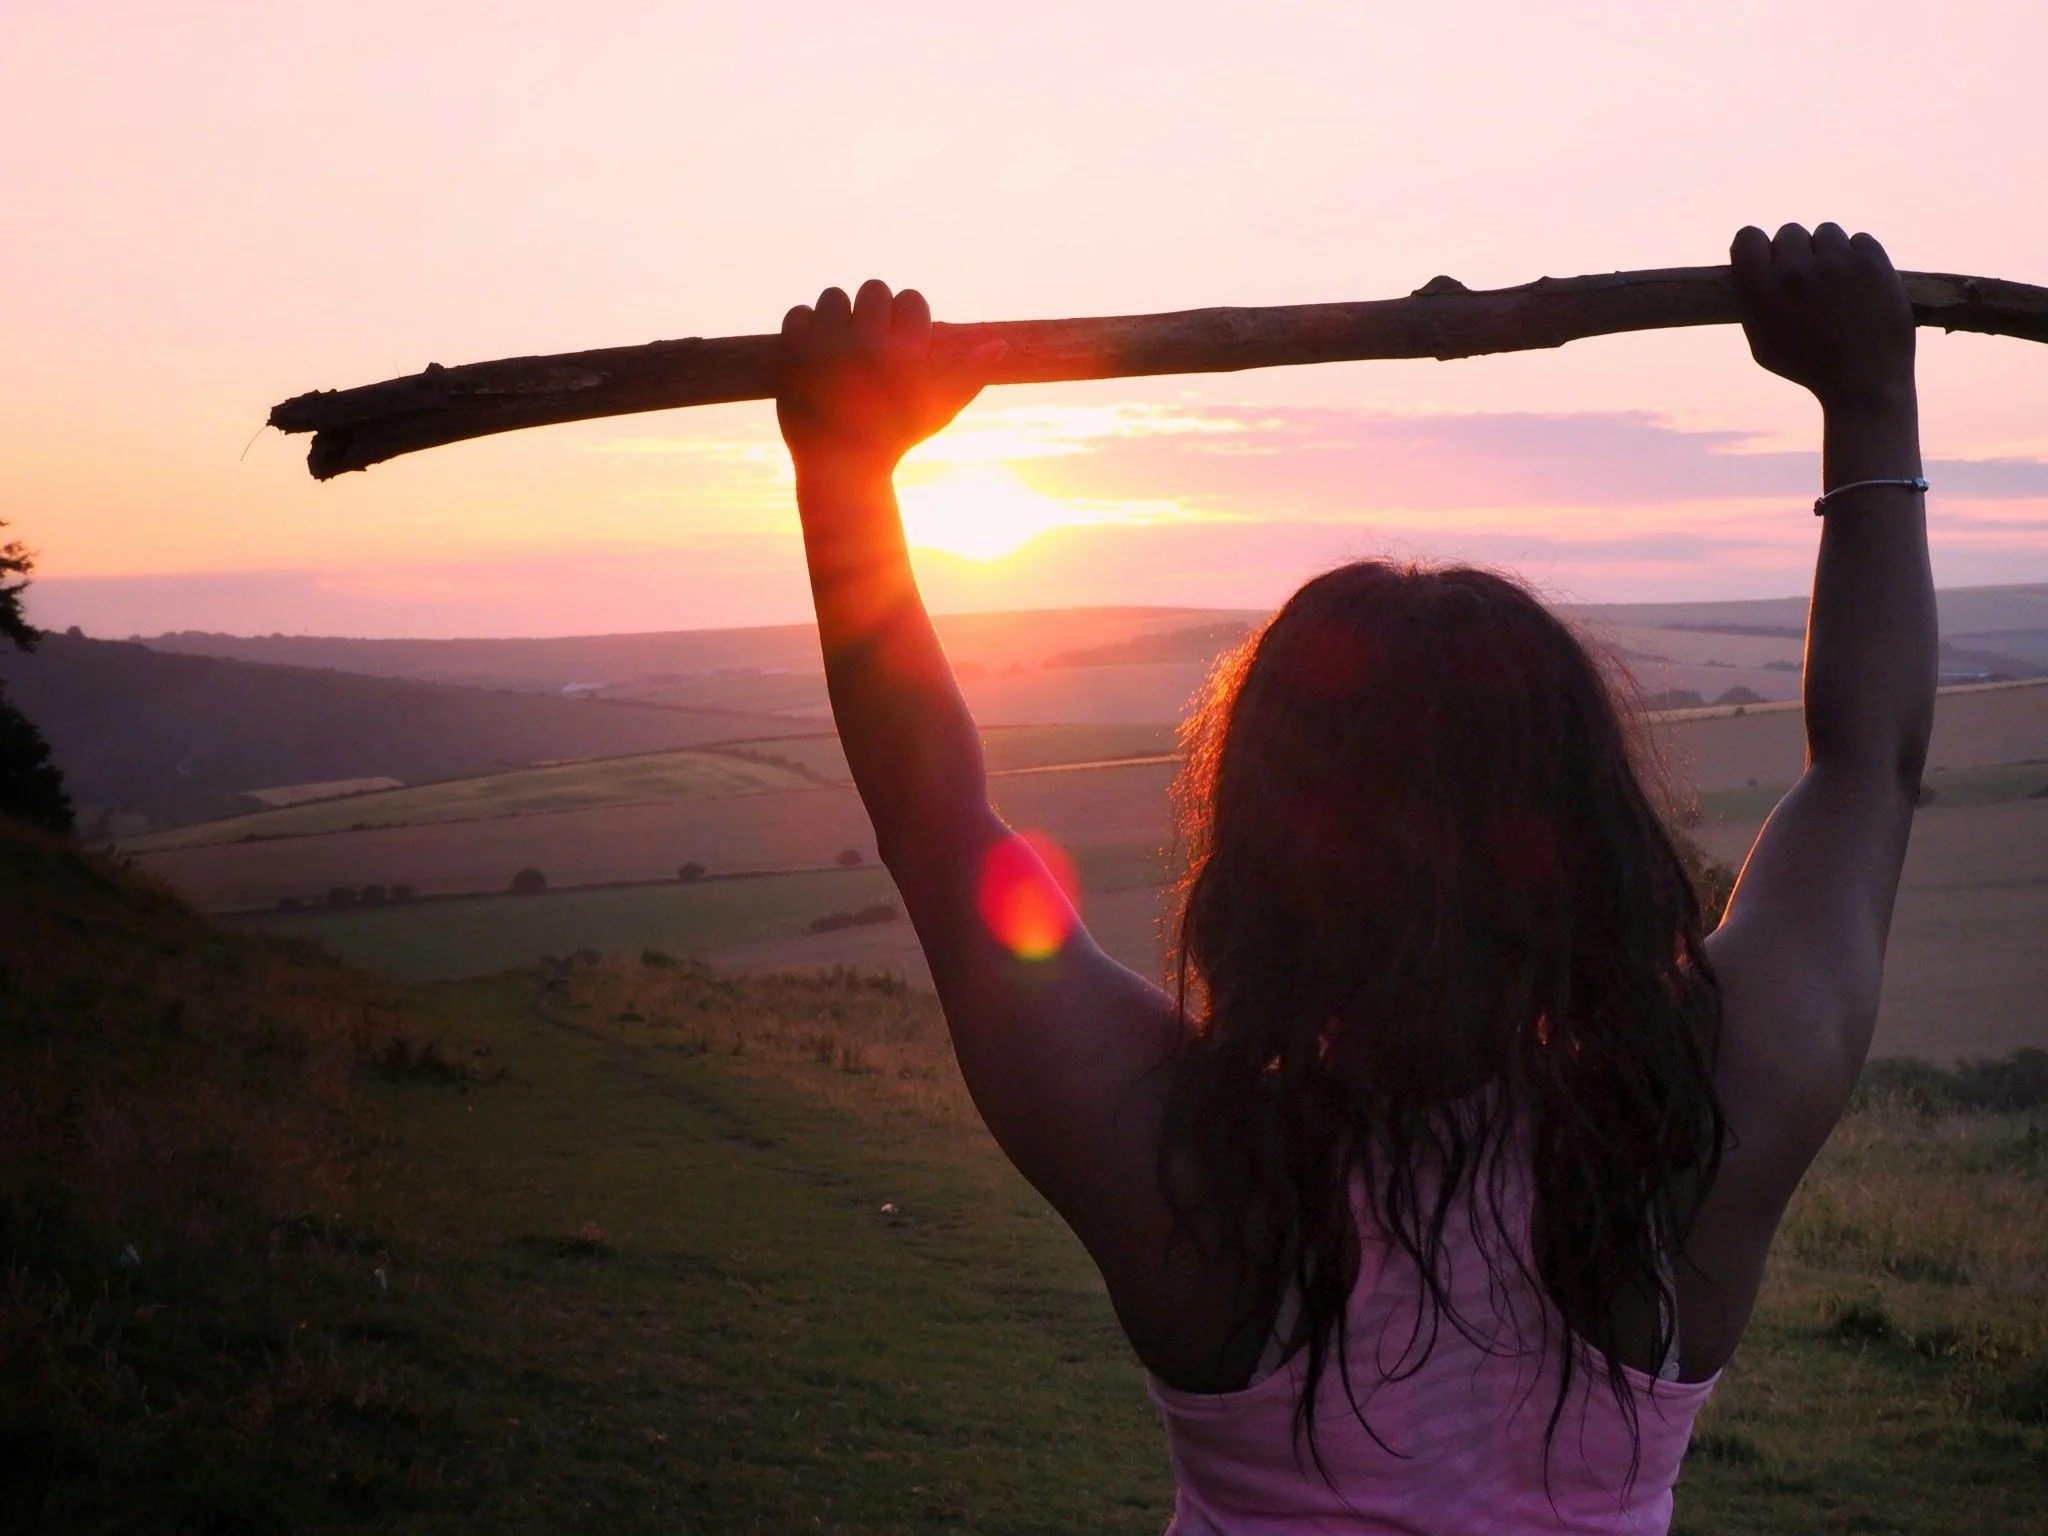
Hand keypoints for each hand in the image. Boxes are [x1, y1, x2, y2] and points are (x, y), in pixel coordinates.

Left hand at [776, 280, 1005, 474]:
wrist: (841, 468)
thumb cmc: (898, 436)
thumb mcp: (939, 408)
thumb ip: (970, 373)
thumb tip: (1002, 344)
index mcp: (905, 355)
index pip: (910, 299)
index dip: (907, 317)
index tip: (900, 338)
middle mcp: (866, 345)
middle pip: (873, 290)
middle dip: (874, 311)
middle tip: (871, 339)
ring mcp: (826, 348)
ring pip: (834, 296)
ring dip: (840, 316)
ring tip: (843, 344)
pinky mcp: (792, 355)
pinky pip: (799, 314)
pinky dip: (807, 329)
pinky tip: (818, 352)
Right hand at [1730, 224, 1915, 413]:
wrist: (1864, 381)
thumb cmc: (1808, 366)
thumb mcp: (1762, 342)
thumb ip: (1754, 301)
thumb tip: (1752, 266)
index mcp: (1761, 290)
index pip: (1747, 236)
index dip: (1757, 246)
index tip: (1768, 260)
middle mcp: (1795, 270)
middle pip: (1789, 231)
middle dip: (1797, 252)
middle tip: (1808, 280)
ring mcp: (1835, 263)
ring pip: (1826, 232)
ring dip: (1829, 252)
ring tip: (1837, 282)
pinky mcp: (1872, 261)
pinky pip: (1860, 240)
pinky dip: (1859, 258)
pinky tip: (1860, 284)